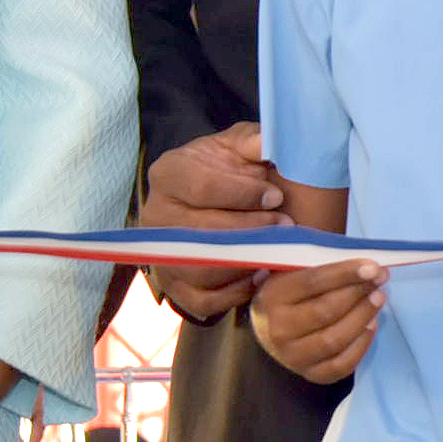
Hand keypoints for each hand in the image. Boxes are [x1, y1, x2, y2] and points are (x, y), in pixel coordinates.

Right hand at [143, 123, 284, 319]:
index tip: (276, 197)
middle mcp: (155, 215)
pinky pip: (202, 300)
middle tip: (286, 226)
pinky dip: (234, 293)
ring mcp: (161, 253)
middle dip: (251, 230)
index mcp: (169, 173)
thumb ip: (253, 141)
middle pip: (202, 231)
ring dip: (245, 263)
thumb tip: (267, 142)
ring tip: (277, 251)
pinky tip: (261, 275)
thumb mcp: (240, 146)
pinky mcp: (174, 285)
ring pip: (200, 269)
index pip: (200, 187)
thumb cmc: (230, 169)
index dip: (242, 194)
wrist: (215, 200)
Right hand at [251, 259, 384, 381]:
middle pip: (326, 310)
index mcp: (272, 297)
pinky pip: (342, 364)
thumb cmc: (291, 292)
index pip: (313, 282)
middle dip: (359, 292)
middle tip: (380, 278)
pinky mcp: (311, 374)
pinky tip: (371, 324)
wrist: (270, 329)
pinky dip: (362, 344)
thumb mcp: (294, 270)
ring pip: (335, 339)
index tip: (372, 266)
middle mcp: (279, 330)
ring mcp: (293, 356)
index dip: (346, 273)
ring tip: (378, 297)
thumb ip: (317, 259)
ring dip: (363, 316)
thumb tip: (356, 257)